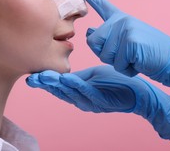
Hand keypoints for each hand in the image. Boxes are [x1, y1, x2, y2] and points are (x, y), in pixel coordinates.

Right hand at [27, 65, 169, 138]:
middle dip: (45, 85)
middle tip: (31, 78)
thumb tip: (65, 69)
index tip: (31, 76)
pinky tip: (66, 78)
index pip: (58, 87)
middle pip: (59, 92)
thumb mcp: (93, 77)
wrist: (138, 93)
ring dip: (55, 84)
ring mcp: (90, 100)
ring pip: (69, 92)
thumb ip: (78, 76)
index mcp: (78, 92)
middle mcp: (81, 99)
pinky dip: (75, 85)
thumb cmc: (115, 83)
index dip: (44, 82)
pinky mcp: (101, 99)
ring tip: (43, 76)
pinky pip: (86, 91)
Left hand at [70, 0, 169, 118]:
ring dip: (118, 64)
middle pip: (92, 41)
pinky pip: (116, 63)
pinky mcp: (130, 40)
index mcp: (119, 18)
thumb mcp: (124, 44)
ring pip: (103, 54)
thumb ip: (106, 38)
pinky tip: (139, 62)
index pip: (100, 3)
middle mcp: (121, 20)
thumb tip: (88, 32)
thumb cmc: (148, 55)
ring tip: (134, 58)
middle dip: (105, 55)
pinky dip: (127, 69)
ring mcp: (126, 28)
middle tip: (126, 55)